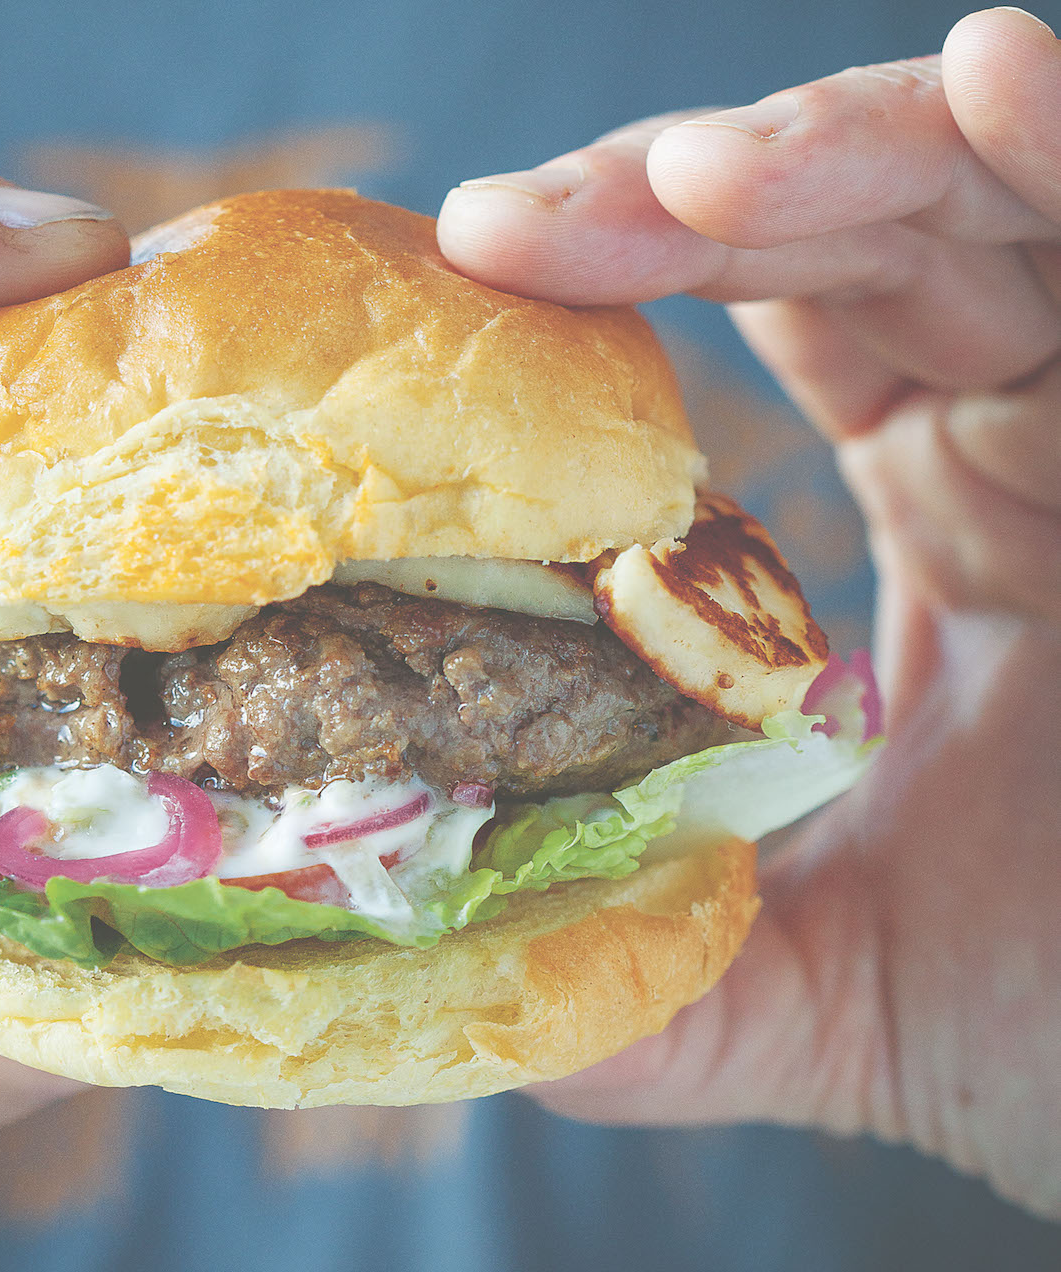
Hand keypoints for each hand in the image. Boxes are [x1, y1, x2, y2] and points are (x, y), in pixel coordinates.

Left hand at [438, 7, 1060, 1218]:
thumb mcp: (840, 994)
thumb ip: (657, 971)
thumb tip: (454, 974)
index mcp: (949, 498)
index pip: (773, 310)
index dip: (624, 269)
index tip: (477, 271)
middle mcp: (1053, 420)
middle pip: (858, 225)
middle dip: (683, 199)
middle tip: (518, 224)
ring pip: (1006, 194)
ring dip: (851, 150)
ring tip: (699, 175)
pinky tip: (1003, 75)